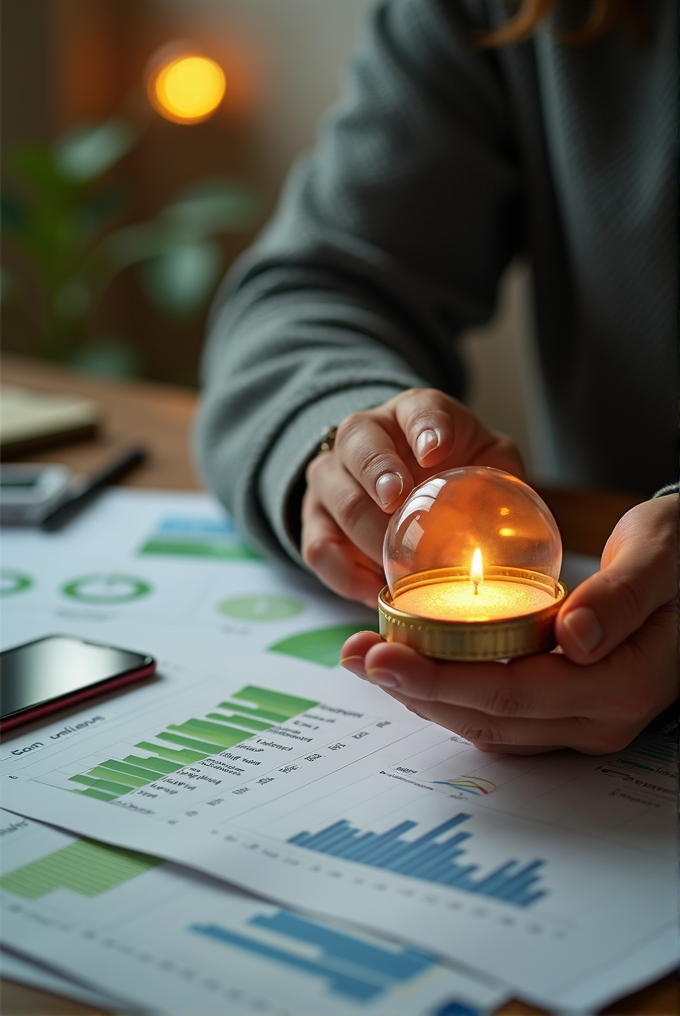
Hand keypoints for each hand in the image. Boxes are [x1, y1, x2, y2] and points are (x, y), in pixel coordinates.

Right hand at [302, 388, 522, 604]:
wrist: (400, 477)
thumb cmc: (450, 466)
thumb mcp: (485, 458)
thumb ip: (503, 477)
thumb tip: (523, 520)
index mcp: (411, 413)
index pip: (417, 409)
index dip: (425, 427)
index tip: (436, 450)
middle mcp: (362, 437)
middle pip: (359, 447)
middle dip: (378, 475)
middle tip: (399, 503)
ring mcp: (332, 477)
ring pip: (338, 500)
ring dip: (367, 535)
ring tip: (398, 565)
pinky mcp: (316, 520)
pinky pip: (317, 548)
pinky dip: (345, 575)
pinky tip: (376, 591)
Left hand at [340, 494, 677, 753]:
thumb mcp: (662, 555)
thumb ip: (622, 596)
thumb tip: (576, 636)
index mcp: (622, 686)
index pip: (513, 694)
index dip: (440, 680)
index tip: (380, 654)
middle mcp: (600, 719)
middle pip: (489, 719)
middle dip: (414, 690)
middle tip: (354, 654)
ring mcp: (584, 721)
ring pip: (489, 724)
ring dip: (425, 695)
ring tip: (367, 656)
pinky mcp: (569, 708)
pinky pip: (501, 712)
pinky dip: (452, 689)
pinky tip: (417, 660)